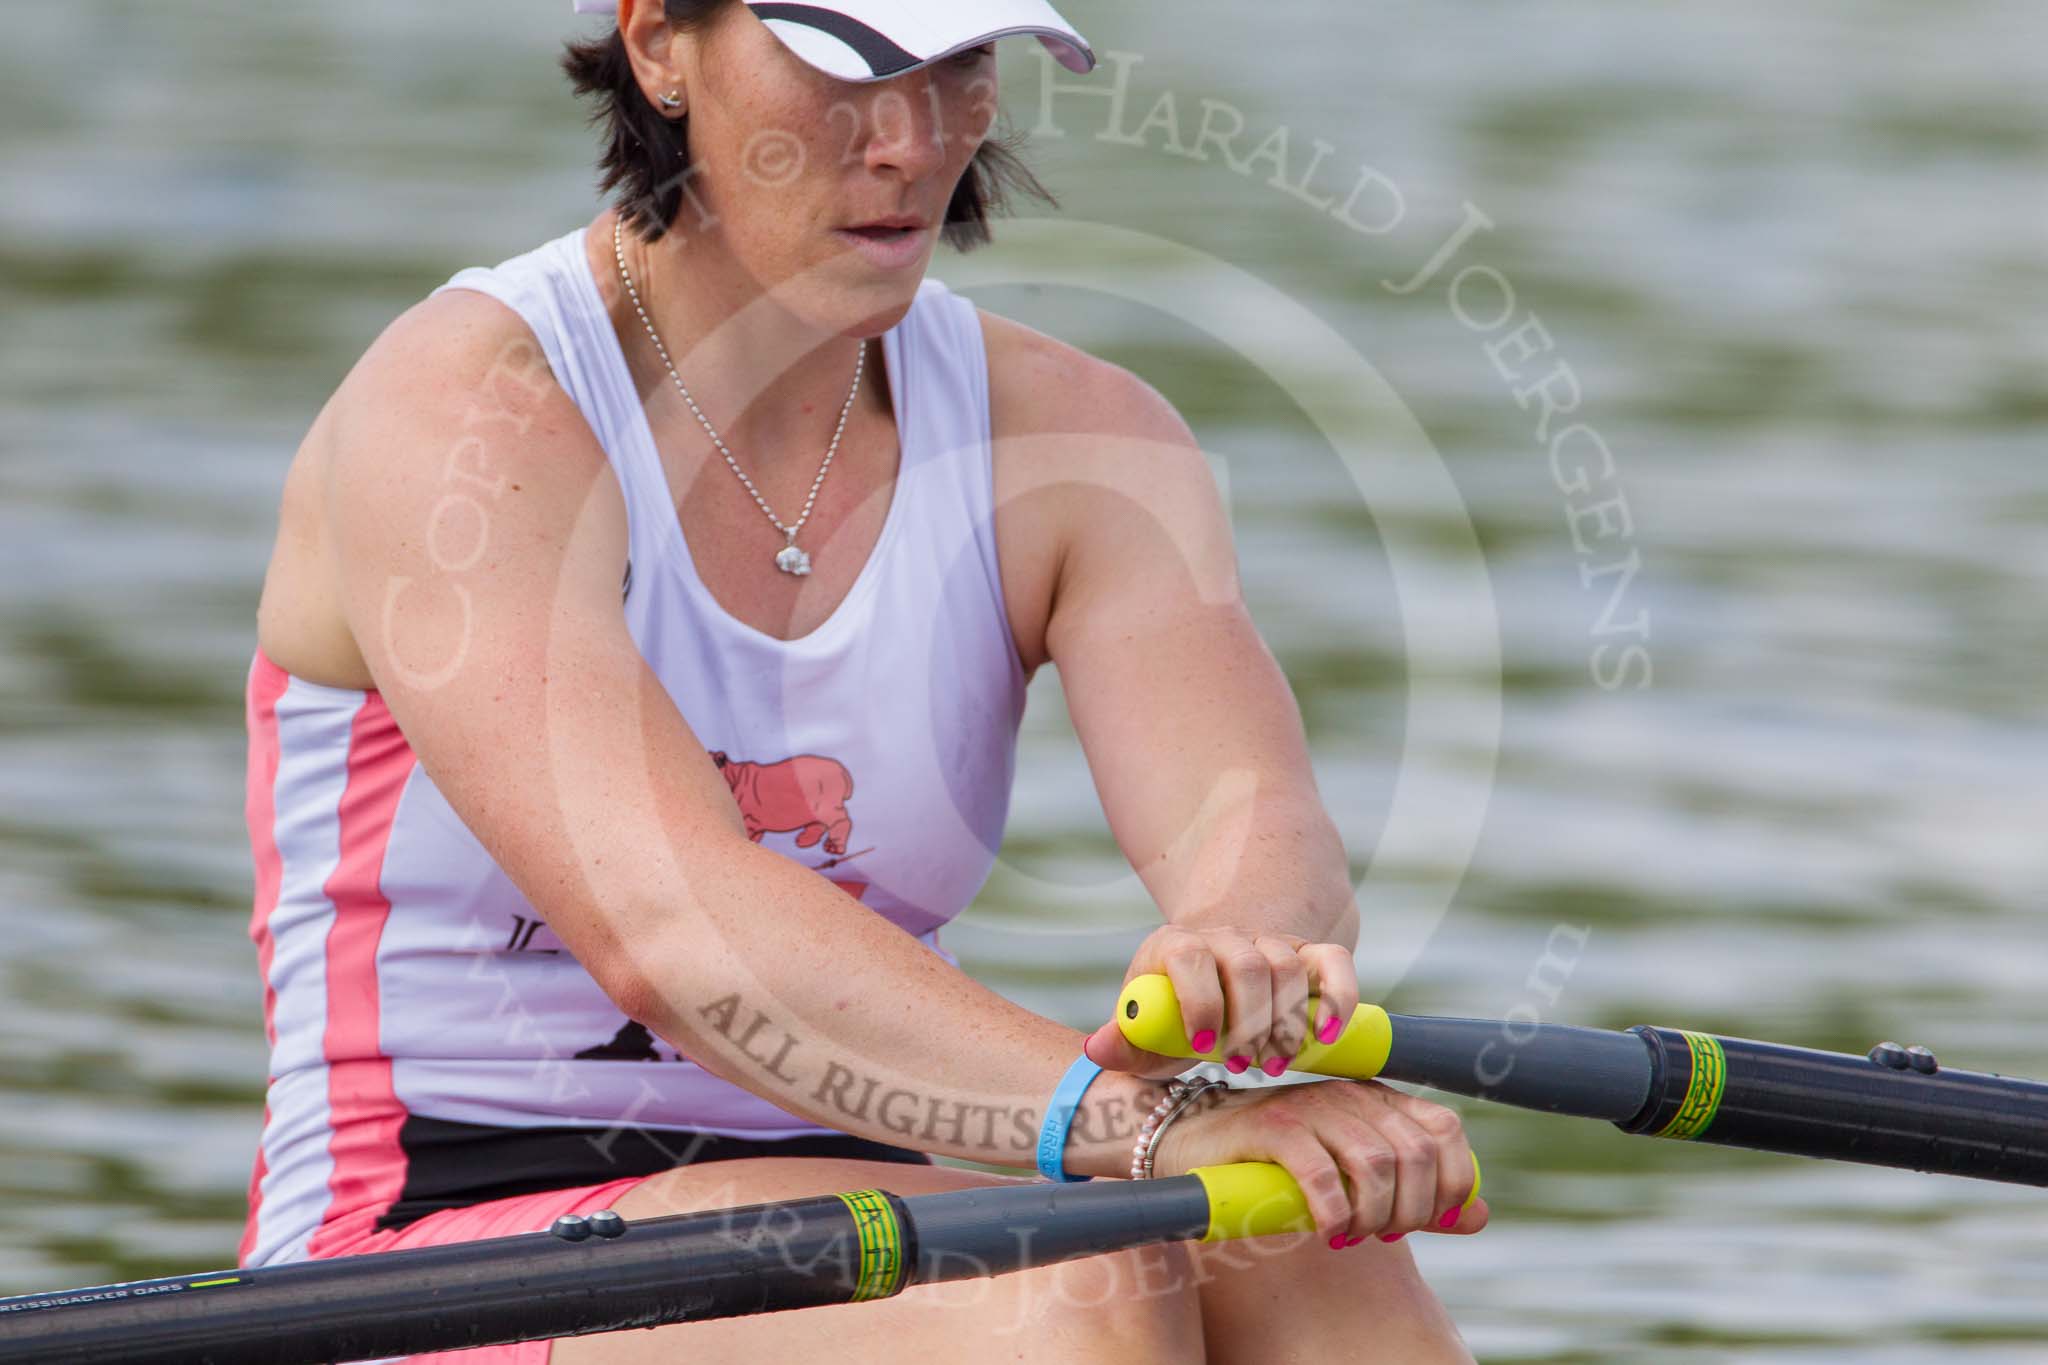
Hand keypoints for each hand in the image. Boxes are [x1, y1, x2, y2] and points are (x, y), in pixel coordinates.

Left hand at [1084, 925, 1359, 1078]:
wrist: (1215, 977)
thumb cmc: (1175, 1015)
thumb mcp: (1145, 1032)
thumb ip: (1123, 1044)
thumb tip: (1098, 1049)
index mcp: (1175, 945)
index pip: (1189, 955)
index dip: (1199, 999)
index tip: (1205, 1046)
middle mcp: (1225, 936)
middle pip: (1249, 965)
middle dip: (1249, 1022)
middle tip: (1241, 1067)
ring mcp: (1270, 942)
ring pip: (1289, 967)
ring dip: (1286, 1023)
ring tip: (1271, 1064)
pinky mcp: (1309, 954)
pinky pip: (1334, 962)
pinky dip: (1338, 998)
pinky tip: (1326, 1037)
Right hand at [1157, 1079, 1488, 1245]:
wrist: (1197, 1144)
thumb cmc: (1280, 1164)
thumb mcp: (1354, 1177)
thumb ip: (1416, 1194)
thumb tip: (1479, 1215)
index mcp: (1376, 1099)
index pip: (1445, 1129)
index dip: (1452, 1181)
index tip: (1432, 1221)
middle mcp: (1349, 1095)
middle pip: (1416, 1153)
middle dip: (1412, 1209)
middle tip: (1383, 1233)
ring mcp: (1310, 1106)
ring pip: (1375, 1163)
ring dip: (1374, 1214)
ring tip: (1354, 1234)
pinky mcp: (1271, 1127)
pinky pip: (1320, 1172)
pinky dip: (1333, 1211)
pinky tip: (1328, 1230)